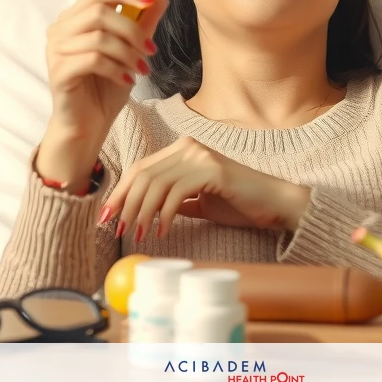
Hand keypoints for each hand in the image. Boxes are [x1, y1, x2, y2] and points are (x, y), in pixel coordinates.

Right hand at [39, 0, 169, 188]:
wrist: (88, 124)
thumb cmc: (105, 87)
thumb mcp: (130, 51)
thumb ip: (142, 24)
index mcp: (75, 19)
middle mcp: (60, 30)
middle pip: (99, 11)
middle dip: (132, 29)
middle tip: (151, 50)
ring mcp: (56, 50)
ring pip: (98, 37)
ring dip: (127, 52)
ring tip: (140, 69)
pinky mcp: (58, 71)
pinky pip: (93, 60)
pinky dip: (116, 69)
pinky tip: (127, 80)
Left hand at [98, 137, 311, 240]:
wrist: (274, 204)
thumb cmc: (239, 204)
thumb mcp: (200, 202)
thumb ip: (176, 201)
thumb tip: (146, 213)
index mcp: (183, 150)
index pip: (141, 167)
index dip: (120, 191)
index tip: (107, 215)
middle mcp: (188, 146)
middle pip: (143, 174)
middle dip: (124, 203)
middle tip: (116, 228)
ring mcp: (200, 156)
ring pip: (156, 183)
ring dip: (142, 212)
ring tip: (138, 234)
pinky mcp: (211, 170)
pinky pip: (177, 192)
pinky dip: (165, 215)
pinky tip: (163, 231)